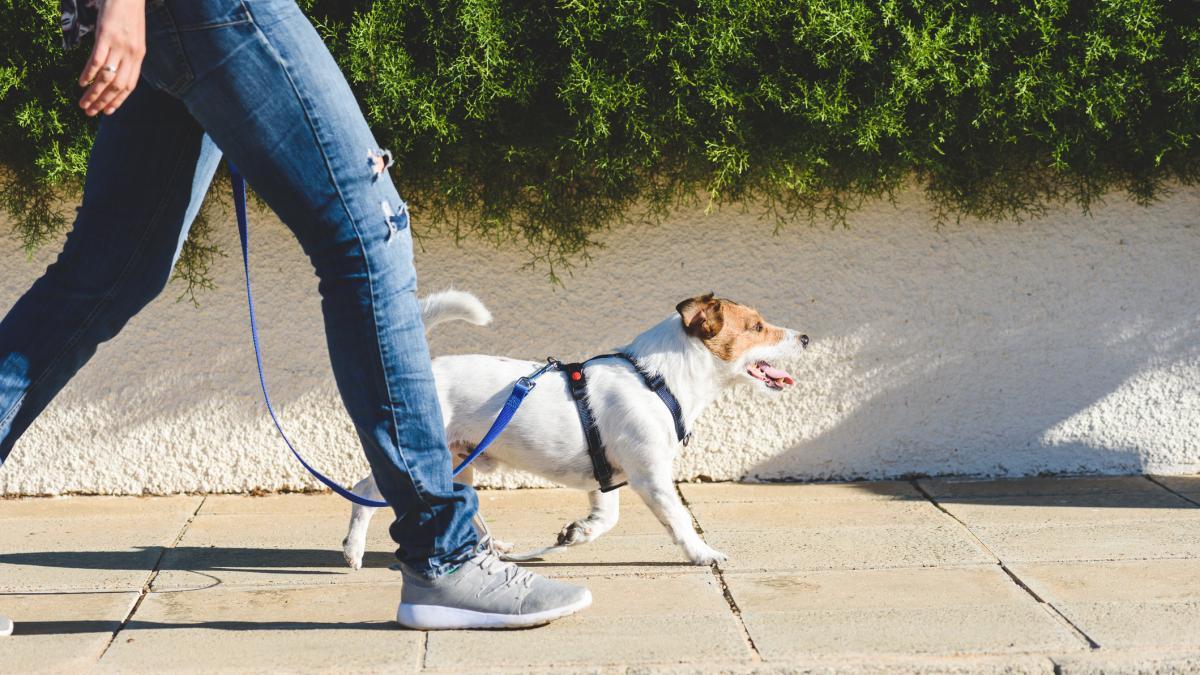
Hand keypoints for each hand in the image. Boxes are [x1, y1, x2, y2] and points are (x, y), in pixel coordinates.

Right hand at [78, 0, 146, 116]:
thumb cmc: (128, 14)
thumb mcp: (133, 38)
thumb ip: (128, 55)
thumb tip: (116, 71)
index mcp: (139, 57)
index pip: (130, 85)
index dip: (119, 101)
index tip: (107, 112)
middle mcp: (131, 54)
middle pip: (117, 85)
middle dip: (103, 102)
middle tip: (90, 113)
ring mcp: (119, 45)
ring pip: (106, 77)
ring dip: (93, 93)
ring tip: (83, 103)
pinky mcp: (107, 35)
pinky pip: (97, 59)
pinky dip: (88, 73)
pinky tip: (81, 82)